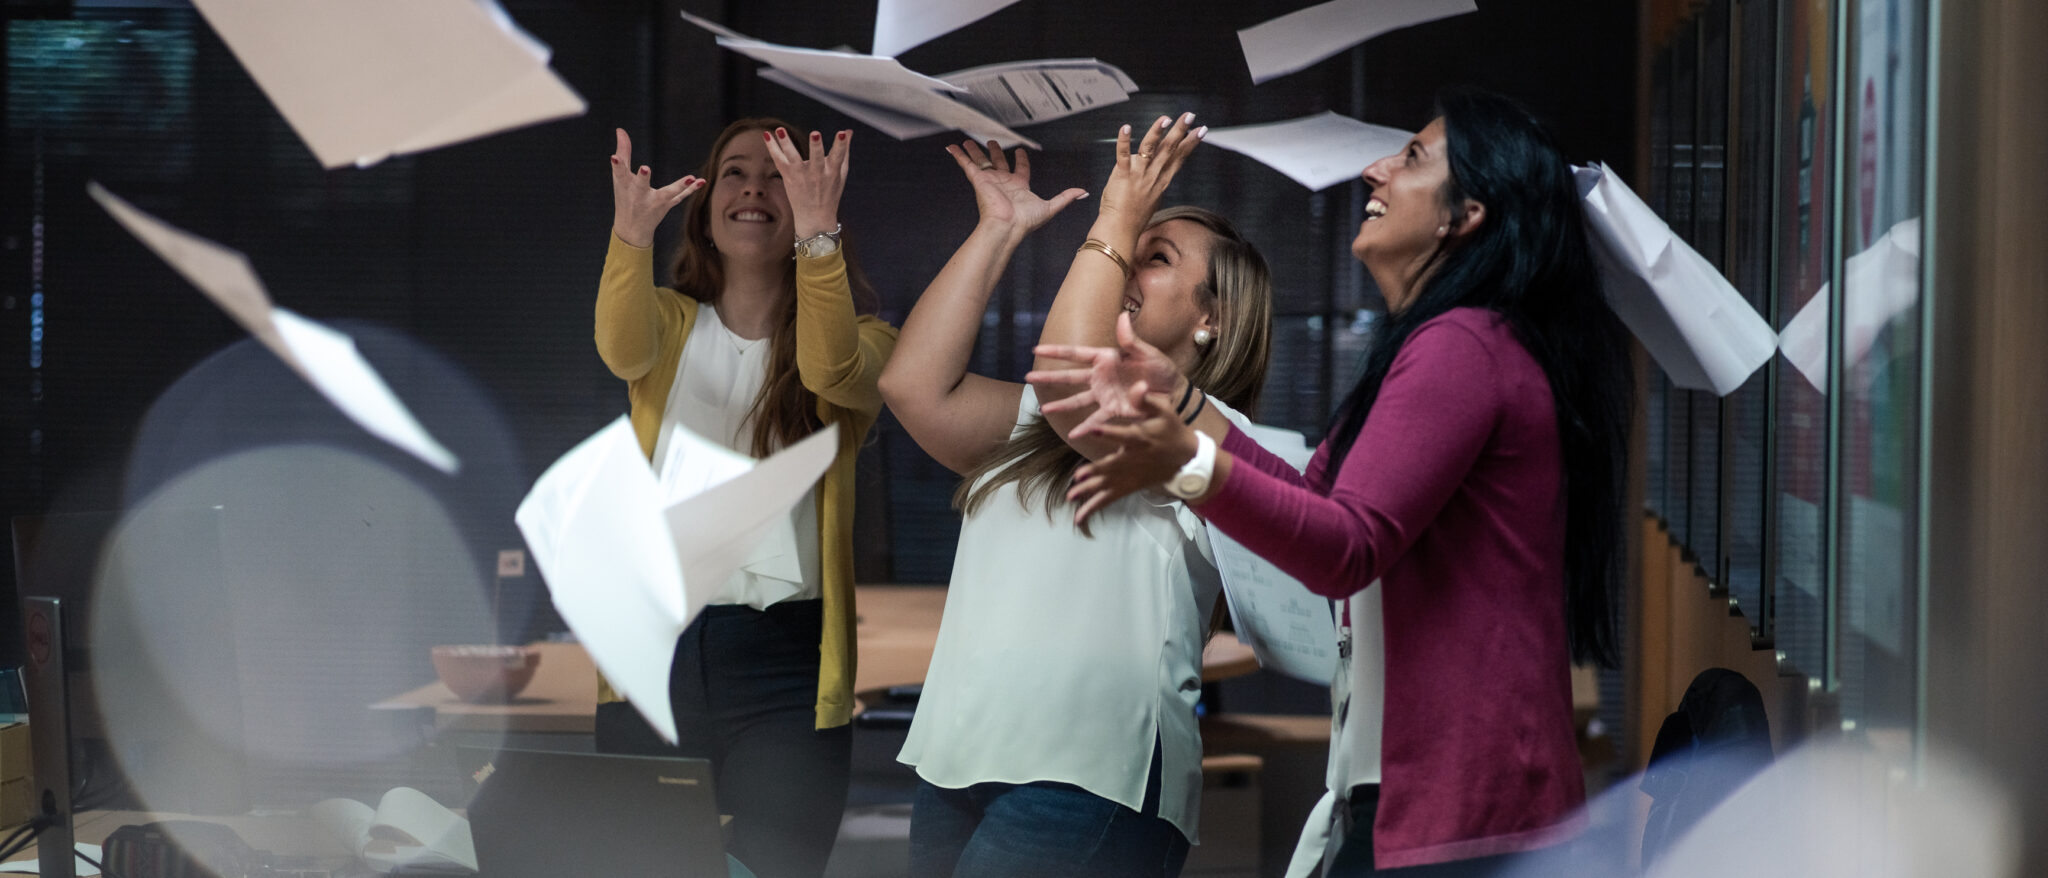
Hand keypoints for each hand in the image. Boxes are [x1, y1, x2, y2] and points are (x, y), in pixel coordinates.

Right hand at [610, 128, 702, 248]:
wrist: (632, 229)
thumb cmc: (624, 196)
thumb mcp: (620, 176)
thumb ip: (623, 152)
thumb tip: (620, 130)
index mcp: (625, 185)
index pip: (620, 173)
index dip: (617, 165)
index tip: (614, 158)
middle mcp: (639, 195)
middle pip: (640, 185)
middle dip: (642, 178)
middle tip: (644, 169)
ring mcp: (654, 202)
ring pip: (667, 193)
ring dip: (679, 186)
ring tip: (691, 178)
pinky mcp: (666, 205)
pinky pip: (679, 197)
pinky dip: (690, 190)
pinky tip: (701, 181)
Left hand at [765, 127, 852, 238]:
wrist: (814, 217)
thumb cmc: (830, 192)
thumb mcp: (841, 173)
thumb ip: (844, 151)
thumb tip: (849, 130)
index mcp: (832, 172)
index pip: (838, 157)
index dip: (841, 145)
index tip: (842, 134)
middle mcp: (816, 174)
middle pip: (816, 158)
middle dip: (816, 146)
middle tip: (815, 134)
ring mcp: (801, 176)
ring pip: (793, 158)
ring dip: (786, 143)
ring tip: (780, 129)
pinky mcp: (788, 177)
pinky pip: (779, 160)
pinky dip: (772, 148)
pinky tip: (766, 135)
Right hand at [945, 139, 1088, 234]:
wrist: (1006, 227)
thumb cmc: (1025, 222)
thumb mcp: (1051, 207)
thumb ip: (1066, 197)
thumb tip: (1082, 192)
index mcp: (1019, 186)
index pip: (1020, 169)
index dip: (1021, 159)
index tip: (1021, 151)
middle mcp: (1003, 182)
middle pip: (998, 162)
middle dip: (996, 151)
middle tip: (992, 142)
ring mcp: (990, 180)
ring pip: (981, 161)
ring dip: (976, 151)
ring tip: (970, 142)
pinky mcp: (978, 180)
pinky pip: (966, 164)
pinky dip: (959, 156)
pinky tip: (952, 147)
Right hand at [1028, 312, 1186, 434]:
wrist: (1174, 392)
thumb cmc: (1161, 369)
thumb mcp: (1148, 353)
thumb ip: (1131, 339)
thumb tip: (1122, 316)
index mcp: (1107, 358)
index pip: (1077, 353)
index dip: (1056, 351)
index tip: (1036, 349)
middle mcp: (1101, 376)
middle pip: (1070, 376)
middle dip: (1049, 378)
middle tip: (1028, 378)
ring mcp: (1105, 394)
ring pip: (1077, 400)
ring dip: (1061, 405)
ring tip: (1043, 410)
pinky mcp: (1113, 410)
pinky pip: (1097, 420)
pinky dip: (1086, 428)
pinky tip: (1073, 435)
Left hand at [1064, 384, 1200, 525]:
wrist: (1187, 458)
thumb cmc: (1173, 430)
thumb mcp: (1165, 410)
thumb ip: (1147, 399)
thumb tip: (1138, 384)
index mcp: (1141, 438)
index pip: (1124, 435)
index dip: (1110, 433)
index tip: (1094, 429)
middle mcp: (1134, 459)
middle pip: (1112, 465)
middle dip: (1095, 470)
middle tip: (1079, 475)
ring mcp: (1130, 475)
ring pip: (1108, 484)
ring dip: (1089, 491)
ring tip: (1071, 496)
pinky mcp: (1129, 486)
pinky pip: (1110, 498)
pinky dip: (1094, 506)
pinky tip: (1078, 516)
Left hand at [1096, 112, 1206, 232]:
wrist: (1120, 231)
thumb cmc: (1133, 217)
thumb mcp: (1149, 198)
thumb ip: (1150, 180)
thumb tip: (1148, 167)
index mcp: (1161, 182)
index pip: (1179, 158)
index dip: (1190, 143)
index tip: (1201, 130)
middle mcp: (1153, 177)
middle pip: (1170, 150)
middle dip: (1181, 131)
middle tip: (1190, 116)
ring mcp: (1138, 176)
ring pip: (1150, 150)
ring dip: (1158, 133)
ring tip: (1166, 119)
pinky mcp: (1122, 177)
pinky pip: (1123, 156)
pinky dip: (1124, 141)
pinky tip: (1126, 127)